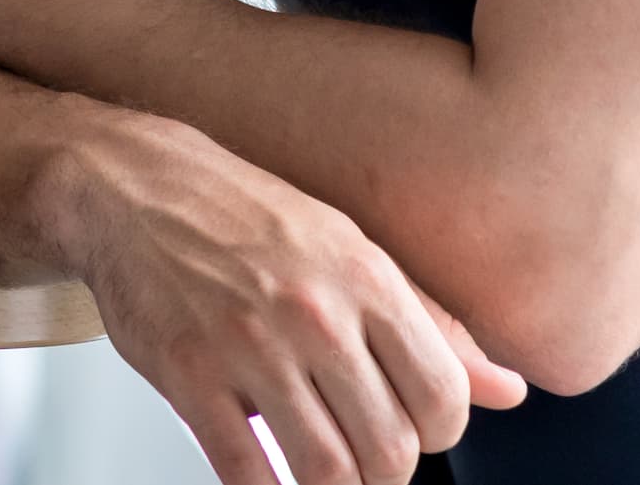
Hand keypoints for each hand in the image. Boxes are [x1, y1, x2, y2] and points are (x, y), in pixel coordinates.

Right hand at [61, 115, 525, 483]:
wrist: (130, 184)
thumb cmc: (244, 218)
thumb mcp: (349, 250)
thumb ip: (430, 324)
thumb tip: (509, 390)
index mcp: (365, 280)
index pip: (443, 401)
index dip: (435, 435)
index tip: (406, 428)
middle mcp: (315, 314)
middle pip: (391, 450)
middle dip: (385, 475)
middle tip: (363, 462)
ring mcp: (248, 347)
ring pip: (327, 473)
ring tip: (322, 476)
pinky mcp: (189, 375)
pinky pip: (247, 472)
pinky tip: (269, 481)